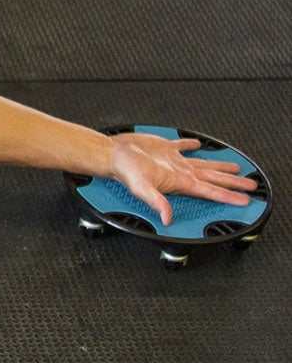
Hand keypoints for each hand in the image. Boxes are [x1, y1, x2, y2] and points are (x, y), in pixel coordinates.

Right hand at [107, 134, 258, 224]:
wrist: (112, 153)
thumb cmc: (125, 170)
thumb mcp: (142, 188)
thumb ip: (157, 202)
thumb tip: (167, 218)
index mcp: (179, 181)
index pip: (211, 191)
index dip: (229, 196)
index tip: (245, 200)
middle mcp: (180, 172)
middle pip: (213, 179)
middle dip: (233, 183)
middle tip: (250, 185)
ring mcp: (173, 161)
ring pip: (204, 165)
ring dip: (221, 167)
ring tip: (235, 169)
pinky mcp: (164, 148)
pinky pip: (183, 146)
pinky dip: (191, 145)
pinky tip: (197, 144)